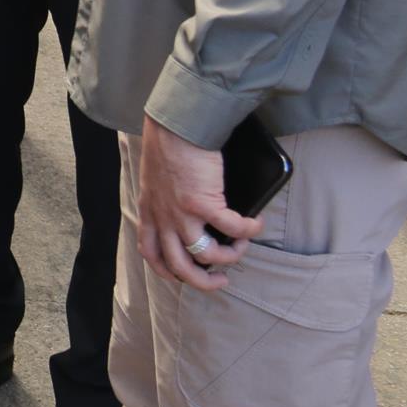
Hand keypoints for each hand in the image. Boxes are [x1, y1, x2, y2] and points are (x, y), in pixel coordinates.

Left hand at [135, 115, 264, 289]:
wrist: (176, 125)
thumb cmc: (168, 144)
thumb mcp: (156, 178)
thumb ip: (167, 200)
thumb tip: (192, 215)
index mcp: (150, 211)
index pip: (151, 252)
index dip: (168, 270)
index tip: (184, 274)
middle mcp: (163, 217)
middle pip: (179, 267)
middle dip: (203, 282)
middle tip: (221, 280)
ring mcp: (182, 213)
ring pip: (207, 255)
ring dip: (230, 256)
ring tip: (241, 246)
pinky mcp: (203, 203)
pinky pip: (232, 229)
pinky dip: (248, 230)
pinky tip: (256, 224)